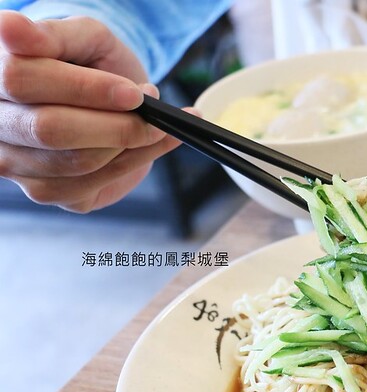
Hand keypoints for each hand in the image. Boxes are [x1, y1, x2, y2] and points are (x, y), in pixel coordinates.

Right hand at [0, 11, 181, 212]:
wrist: (109, 101)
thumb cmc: (92, 64)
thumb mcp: (84, 38)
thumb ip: (55, 35)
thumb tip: (12, 28)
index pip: (22, 78)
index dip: (85, 88)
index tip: (134, 92)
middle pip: (50, 129)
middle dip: (116, 123)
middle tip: (151, 110)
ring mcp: (12, 161)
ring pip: (76, 162)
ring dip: (129, 144)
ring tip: (155, 124)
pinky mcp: (42, 191)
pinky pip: (91, 184)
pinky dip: (132, 163)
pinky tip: (149, 145)